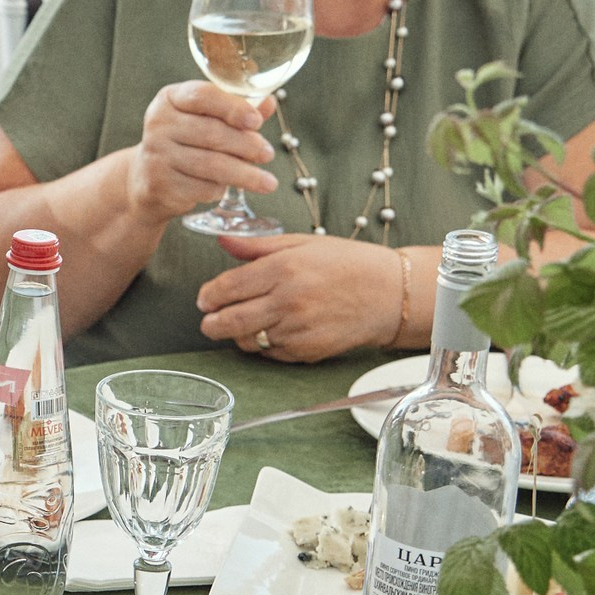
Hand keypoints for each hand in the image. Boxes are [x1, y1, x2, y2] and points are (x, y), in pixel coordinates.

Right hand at [127, 82, 277, 222]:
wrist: (147, 176)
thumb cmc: (186, 140)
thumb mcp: (206, 118)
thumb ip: (237, 109)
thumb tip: (269, 103)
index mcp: (170, 98)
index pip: (203, 96)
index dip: (233, 108)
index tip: (257, 121)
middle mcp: (159, 124)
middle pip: (211, 133)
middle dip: (246, 145)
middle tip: (268, 154)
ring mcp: (157, 155)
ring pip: (211, 165)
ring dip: (245, 174)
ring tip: (268, 182)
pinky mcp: (159, 184)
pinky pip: (201, 188)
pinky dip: (220, 189)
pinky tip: (228, 188)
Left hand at [197, 235, 404, 362]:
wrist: (390, 293)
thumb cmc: (348, 264)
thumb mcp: (303, 243)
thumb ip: (257, 246)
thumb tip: (223, 240)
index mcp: (282, 269)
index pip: (227, 288)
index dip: (208, 296)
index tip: (204, 299)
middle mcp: (287, 301)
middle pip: (229, 321)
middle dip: (211, 323)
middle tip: (209, 320)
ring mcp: (298, 329)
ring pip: (248, 341)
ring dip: (238, 335)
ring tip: (244, 323)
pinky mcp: (308, 351)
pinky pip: (272, 353)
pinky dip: (265, 345)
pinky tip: (273, 331)